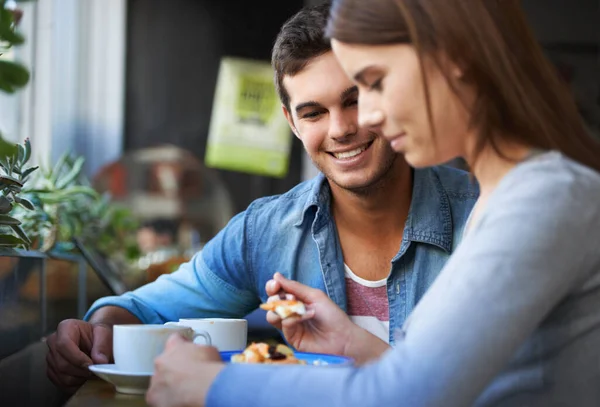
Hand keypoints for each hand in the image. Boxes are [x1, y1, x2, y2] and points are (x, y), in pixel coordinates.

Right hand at [46, 319, 112, 392]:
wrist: (92, 340)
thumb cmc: (97, 335)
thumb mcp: (104, 334)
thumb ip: (102, 345)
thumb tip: (100, 361)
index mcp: (65, 327)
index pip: (63, 344)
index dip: (77, 358)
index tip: (91, 364)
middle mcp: (53, 341)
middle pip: (61, 363)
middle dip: (80, 371)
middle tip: (95, 372)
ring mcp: (50, 357)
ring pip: (61, 375)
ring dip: (79, 379)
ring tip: (92, 374)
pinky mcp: (51, 370)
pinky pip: (60, 383)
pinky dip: (74, 385)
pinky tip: (85, 379)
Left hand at [146, 334, 224, 406]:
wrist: (204, 388)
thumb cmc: (208, 369)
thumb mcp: (209, 350)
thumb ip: (199, 350)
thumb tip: (201, 355)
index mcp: (174, 346)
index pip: (175, 340)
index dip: (182, 345)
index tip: (187, 351)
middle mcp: (161, 361)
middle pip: (165, 362)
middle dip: (174, 367)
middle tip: (187, 374)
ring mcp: (156, 379)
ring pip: (160, 380)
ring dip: (169, 383)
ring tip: (184, 389)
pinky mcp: (153, 396)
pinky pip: (157, 397)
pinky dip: (166, 399)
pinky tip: (178, 399)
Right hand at [265, 273, 388, 363]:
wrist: (343, 337)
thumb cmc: (332, 315)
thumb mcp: (314, 296)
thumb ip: (295, 287)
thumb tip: (276, 276)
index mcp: (295, 300)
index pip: (277, 292)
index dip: (272, 287)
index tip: (275, 284)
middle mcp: (290, 312)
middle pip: (271, 303)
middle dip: (275, 298)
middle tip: (290, 297)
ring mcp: (290, 326)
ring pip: (272, 316)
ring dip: (281, 308)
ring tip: (296, 306)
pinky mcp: (291, 338)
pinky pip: (284, 325)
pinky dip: (294, 318)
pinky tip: (307, 316)